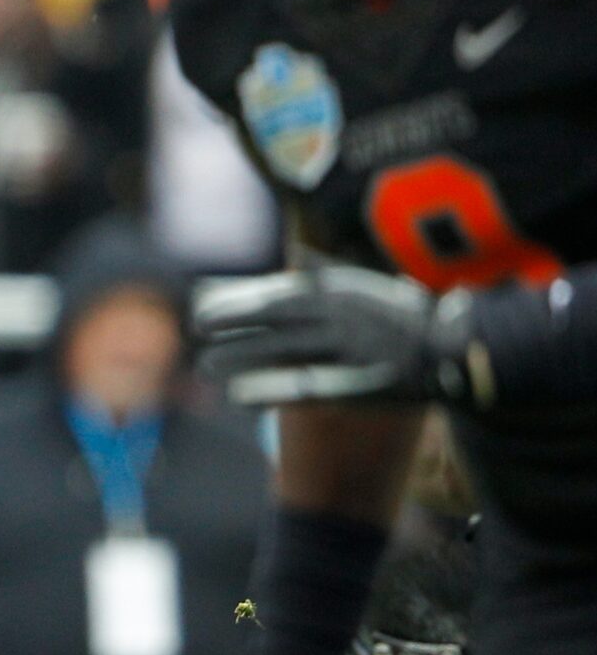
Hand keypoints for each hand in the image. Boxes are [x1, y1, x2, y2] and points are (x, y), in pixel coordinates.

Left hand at [193, 265, 471, 406]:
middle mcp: (344, 317)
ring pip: (282, 352)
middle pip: (274, 320)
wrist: (459, 350)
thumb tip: (294, 258)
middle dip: (231, 325)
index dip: (237, 301)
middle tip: (196, 332)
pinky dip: (269, 391)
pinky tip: (238, 395)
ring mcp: (351, 351)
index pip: (277, 294)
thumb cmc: (406, 316)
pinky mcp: (358, 385)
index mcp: (344, 290)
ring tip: (207, 363)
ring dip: (241, 358)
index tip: (203, 307)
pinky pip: (303, 388)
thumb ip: (327, 274)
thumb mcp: (366, 285)